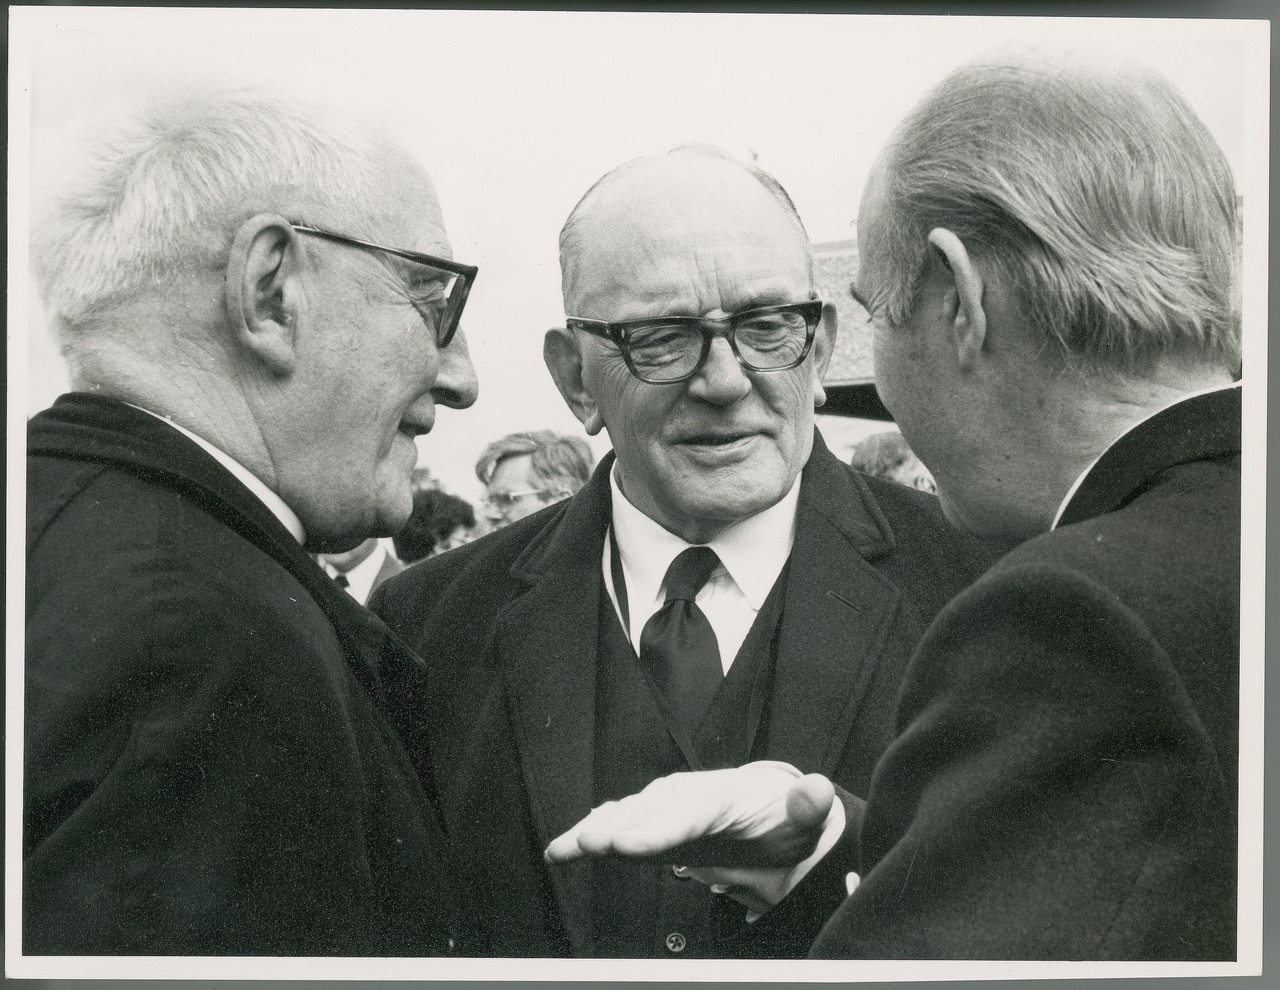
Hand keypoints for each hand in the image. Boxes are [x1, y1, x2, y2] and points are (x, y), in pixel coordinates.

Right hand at [543, 761, 834, 868]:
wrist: (767, 815)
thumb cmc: (781, 817)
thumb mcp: (804, 815)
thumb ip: (807, 805)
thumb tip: (818, 790)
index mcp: (718, 794)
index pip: (686, 812)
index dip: (657, 828)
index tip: (629, 843)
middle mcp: (681, 798)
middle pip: (646, 814)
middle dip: (617, 828)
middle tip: (590, 843)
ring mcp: (661, 812)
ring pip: (623, 819)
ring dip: (595, 832)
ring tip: (566, 847)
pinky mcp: (649, 830)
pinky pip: (614, 831)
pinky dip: (587, 838)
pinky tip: (561, 851)